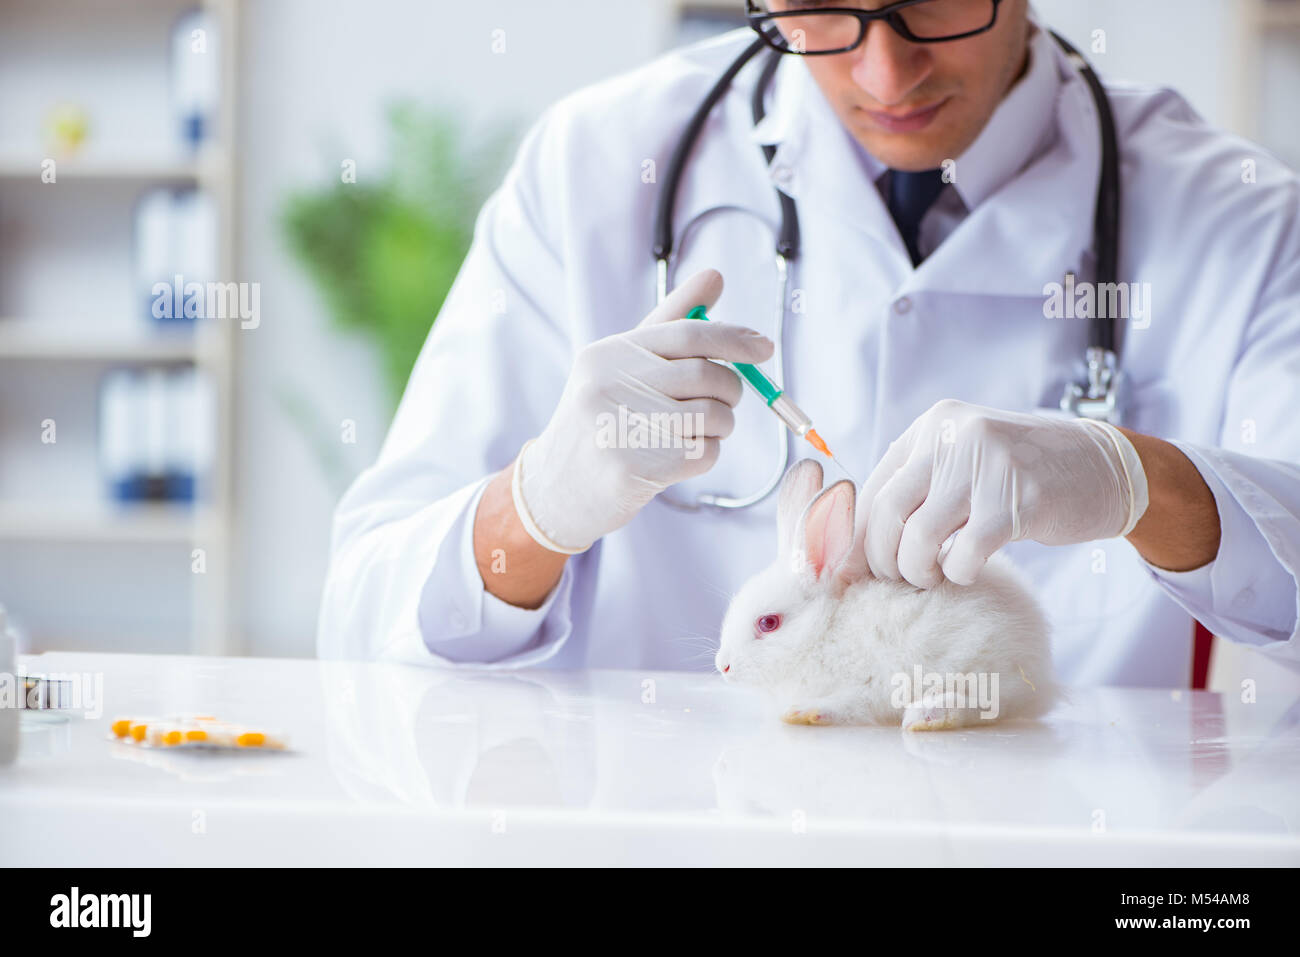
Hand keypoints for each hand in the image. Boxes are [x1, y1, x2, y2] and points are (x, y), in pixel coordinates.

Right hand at [515, 270, 772, 552]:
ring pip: (712, 415)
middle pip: (705, 374)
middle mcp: (608, 386)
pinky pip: (705, 452)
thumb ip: (669, 322)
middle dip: (731, 388)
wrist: (558, 489)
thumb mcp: (623, 366)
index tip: (764, 347)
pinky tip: (679, 456)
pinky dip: (706, 453)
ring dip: (722, 424)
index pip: (686, 334)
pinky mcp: (636, 469)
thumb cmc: (601, 420)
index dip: (733, 339)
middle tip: (726, 400)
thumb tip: (715, 276)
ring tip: (700, 430)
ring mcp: (620, 428)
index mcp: (607, 355)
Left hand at [857, 399, 1149, 586]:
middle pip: (887, 512)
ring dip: (918, 571)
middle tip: (898, 579)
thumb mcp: (962, 460)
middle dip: (882, 559)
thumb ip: (917, 485)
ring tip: (934, 575)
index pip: (873, 488)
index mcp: (932, 425)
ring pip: (918, 537)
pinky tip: (969, 569)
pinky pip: (964, 554)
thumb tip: (854, 542)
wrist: (1104, 466)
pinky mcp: (1019, 500)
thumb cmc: (1021, 476)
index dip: (857, 538)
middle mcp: (953, 435)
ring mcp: (987, 465)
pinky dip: (960, 573)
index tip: (853, 573)